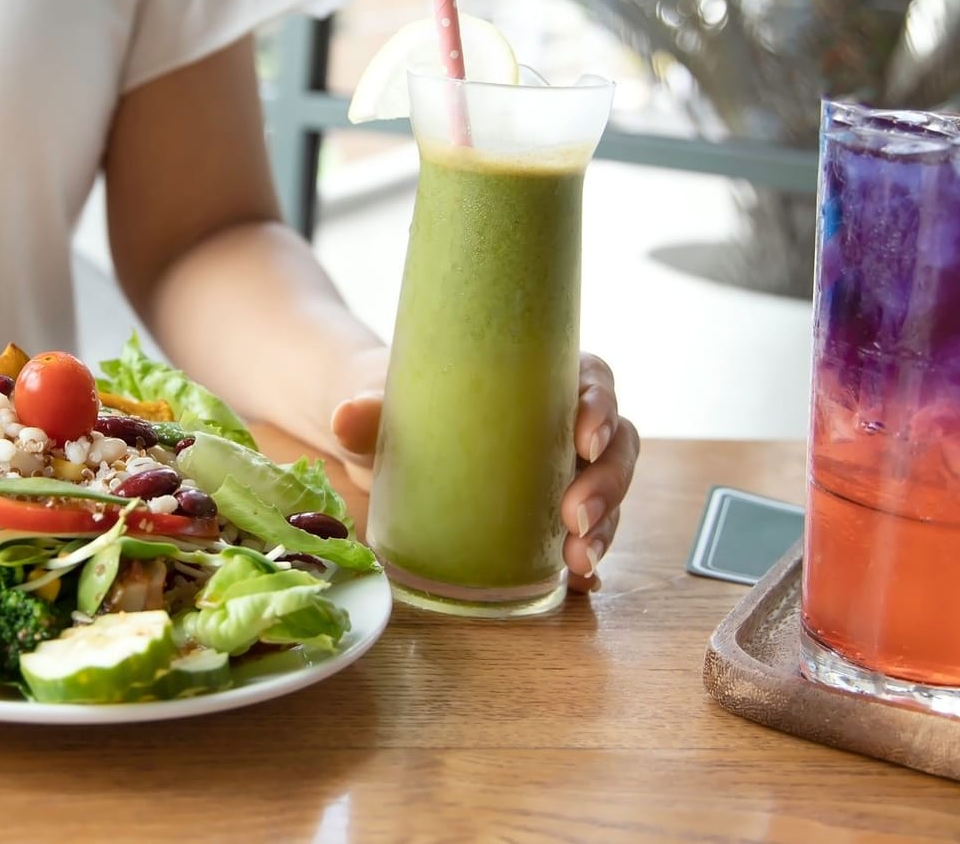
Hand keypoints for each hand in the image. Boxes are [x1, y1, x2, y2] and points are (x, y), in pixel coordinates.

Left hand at [329, 350, 638, 593]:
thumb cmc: (394, 403)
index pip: (592, 379)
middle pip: (614, 444)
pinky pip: (586, 532)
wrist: (378, 436)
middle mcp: (561, 420)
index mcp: (538, 374)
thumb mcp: (381, 402)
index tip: (585, 439)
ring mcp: (560, 468)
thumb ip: (367, 410)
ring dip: (606, 527)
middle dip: (607, 483)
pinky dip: (589, 557)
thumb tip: (345, 416)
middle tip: (576, 518)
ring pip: (609, 491)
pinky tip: (579, 583)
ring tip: (578, 561)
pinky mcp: (548, 512)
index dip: (602, 407)